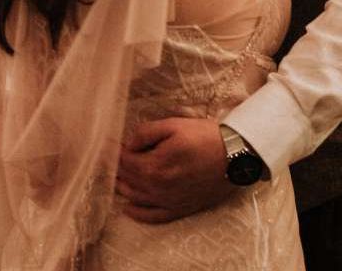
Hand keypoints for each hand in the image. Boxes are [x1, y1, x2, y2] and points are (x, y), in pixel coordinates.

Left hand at [116, 117, 232, 222]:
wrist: (235, 156)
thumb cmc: (204, 136)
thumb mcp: (174, 125)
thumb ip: (146, 133)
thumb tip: (127, 143)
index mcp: (155, 165)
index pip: (125, 161)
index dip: (114, 152)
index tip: (107, 145)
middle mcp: (158, 187)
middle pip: (128, 179)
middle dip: (116, 169)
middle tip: (108, 161)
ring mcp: (169, 200)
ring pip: (136, 198)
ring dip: (122, 188)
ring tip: (114, 178)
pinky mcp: (180, 208)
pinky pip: (153, 216)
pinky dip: (138, 213)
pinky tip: (128, 208)